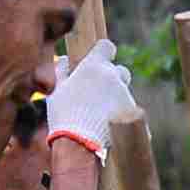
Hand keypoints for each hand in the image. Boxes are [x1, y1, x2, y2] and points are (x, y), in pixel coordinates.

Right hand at [41, 38, 138, 152]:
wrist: (79, 143)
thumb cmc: (63, 115)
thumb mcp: (56, 90)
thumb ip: (61, 71)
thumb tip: (63, 59)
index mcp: (94, 66)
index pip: (106, 47)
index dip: (103, 53)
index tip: (99, 61)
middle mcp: (113, 76)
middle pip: (120, 71)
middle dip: (112, 79)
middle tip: (98, 95)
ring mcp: (125, 94)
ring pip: (124, 92)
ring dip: (116, 99)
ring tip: (101, 116)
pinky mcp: (133, 112)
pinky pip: (131, 113)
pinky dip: (123, 118)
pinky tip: (110, 130)